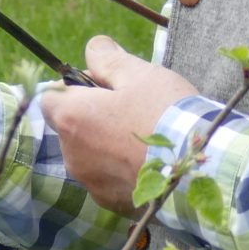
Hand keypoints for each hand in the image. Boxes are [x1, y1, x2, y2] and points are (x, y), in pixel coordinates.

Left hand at [36, 36, 198, 214]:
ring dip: (108, 144)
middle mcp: (72, 154)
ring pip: (90, 154)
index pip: (50, 97)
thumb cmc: (166, 113)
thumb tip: (93, 46)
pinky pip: (109, 179)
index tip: (105, 85)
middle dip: (94, 116)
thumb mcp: (140, 74)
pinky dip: (122, 169)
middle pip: (72, 127)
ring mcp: (90, 182)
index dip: (74, 87)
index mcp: (72, 118)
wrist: (198, 169)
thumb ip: (109, 59)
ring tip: (147, 138)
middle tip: (132, 109)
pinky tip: (151, 162)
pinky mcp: (111, 203)